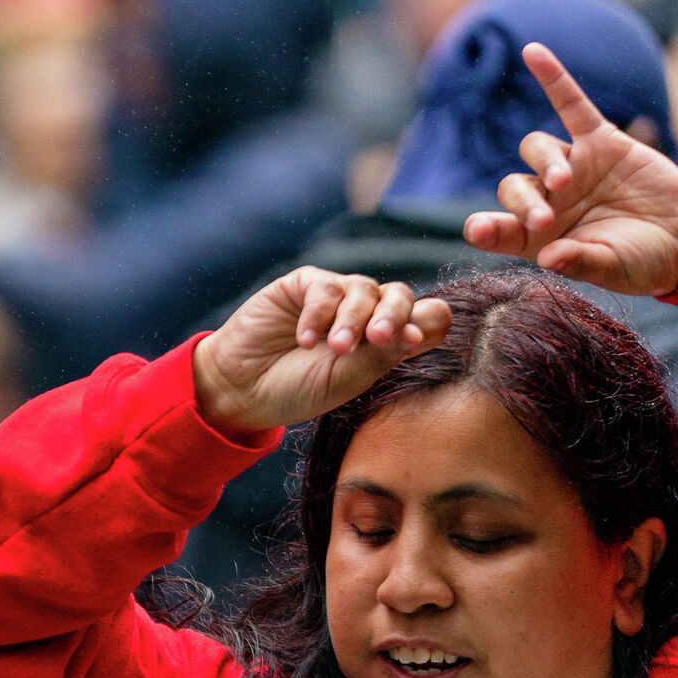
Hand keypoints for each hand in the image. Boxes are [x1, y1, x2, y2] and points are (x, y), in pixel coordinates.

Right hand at [193, 267, 452, 436]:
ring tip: (333, 348)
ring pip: (364, 289)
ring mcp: (336, 297)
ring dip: (351, 320)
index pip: (423, 318)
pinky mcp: (305, 286)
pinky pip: (325, 287)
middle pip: (400, 296)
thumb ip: (388, 352)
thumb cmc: (298, 391)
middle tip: (378, 339)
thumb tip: (433, 322)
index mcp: (385, 342)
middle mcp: (366, 315)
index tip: (410, 342)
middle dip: (392, 315)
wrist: (243, 389)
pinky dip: (319, 314)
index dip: (424, 323)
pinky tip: (305, 340)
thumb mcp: (350, 380)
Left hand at [463, 43, 677, 296]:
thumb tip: (549, 258)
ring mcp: (572, 166)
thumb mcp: (612, 269)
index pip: (500, 229)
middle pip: (514, 187)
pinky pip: (572, 104)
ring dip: (546, 164)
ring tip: (566, 182)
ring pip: (537, 150)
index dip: (486, 228)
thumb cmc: (641, 262)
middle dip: (524, 202)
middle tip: (546, 220)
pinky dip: (554, 78)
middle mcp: (548, 200)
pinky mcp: (600, 141)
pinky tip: (533, 52)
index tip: (479, 229)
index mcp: (540, 239)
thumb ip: (580, 263)